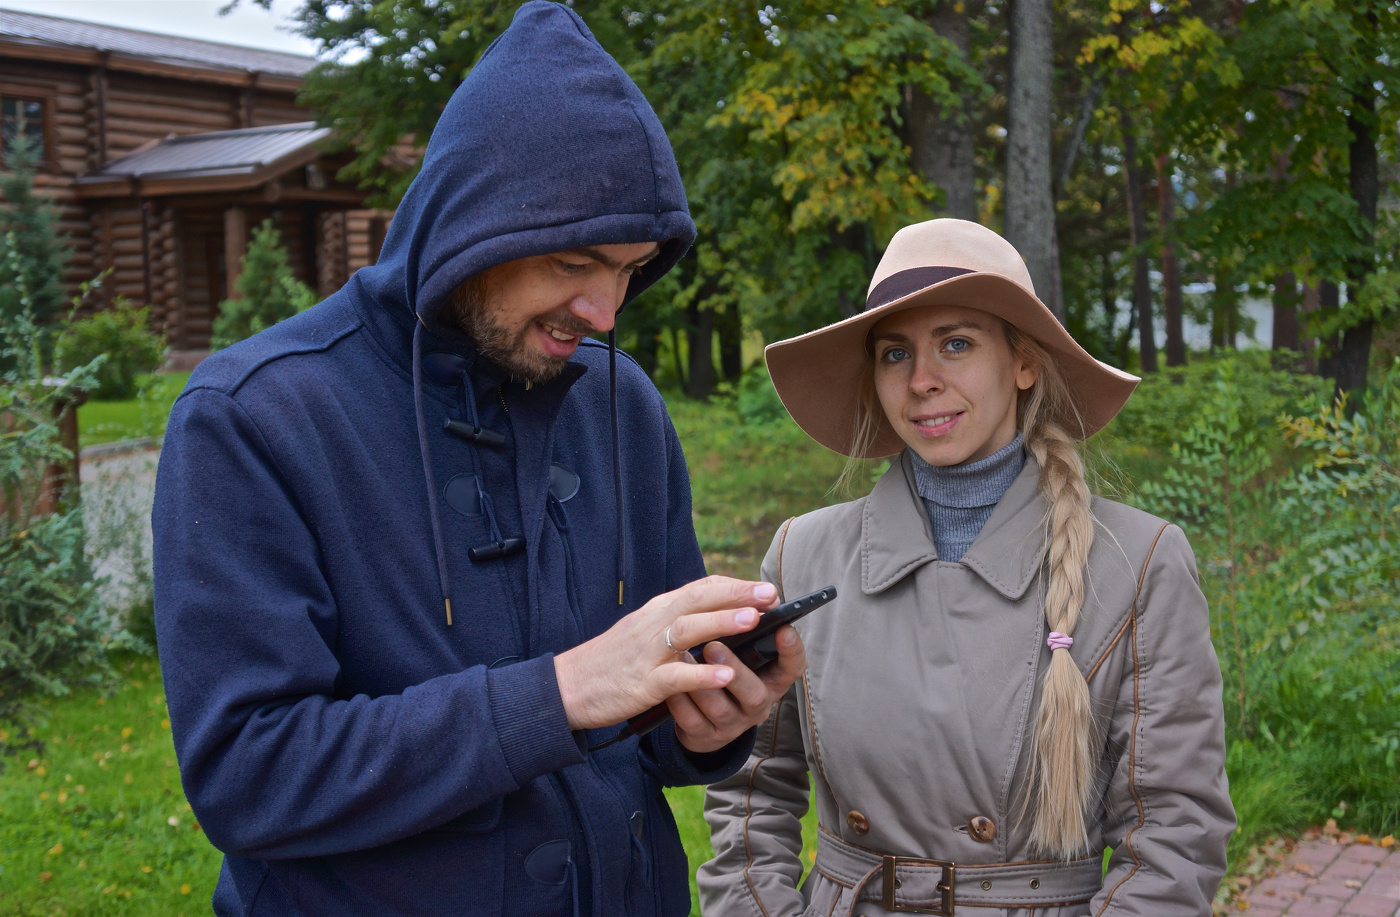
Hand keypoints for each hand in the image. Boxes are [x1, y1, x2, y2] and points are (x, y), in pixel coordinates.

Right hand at [553, 575, 777, 730]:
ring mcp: (646, 653)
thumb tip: (717, 614)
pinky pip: (674, 677)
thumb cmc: (612, 660)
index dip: (733, 587)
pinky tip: (724, 675)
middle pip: (696, 600)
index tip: (763, 589)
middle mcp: (653, 625)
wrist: (568, 686)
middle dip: (735, 595)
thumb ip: (677, 621)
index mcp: (656, 611)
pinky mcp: (641, 684)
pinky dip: (700, 674)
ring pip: (686, 630)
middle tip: (770, 594)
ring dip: (721, 623)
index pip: (699, 589)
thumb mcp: (644, 631)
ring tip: (753, 621)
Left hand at [667, 621, 805, 753]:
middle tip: (713, 647)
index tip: (782, 628)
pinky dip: (681, 702)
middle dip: (735, 670)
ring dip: (701, 685)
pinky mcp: (704, 736)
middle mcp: (756, 704)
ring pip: (720, 710)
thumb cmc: (724, 668)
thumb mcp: (741, 650)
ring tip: (684, 658)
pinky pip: (692, 722)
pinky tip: (671, 685)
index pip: (793, 667)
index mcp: (771, 679)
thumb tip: (750, 591)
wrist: (700, 713)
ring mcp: (731, 724)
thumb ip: (743, 626)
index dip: (792, 650)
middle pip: (755, 694)